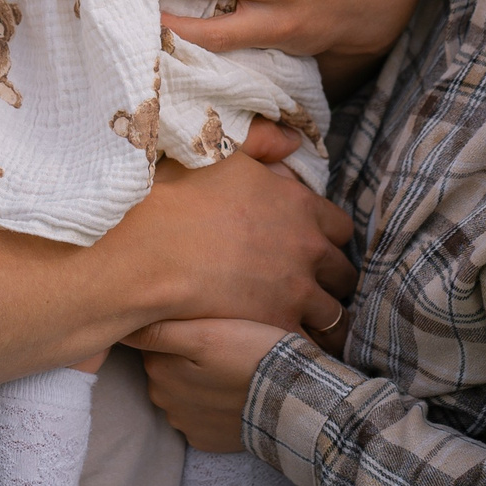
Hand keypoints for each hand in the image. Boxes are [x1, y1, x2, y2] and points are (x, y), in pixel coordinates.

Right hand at [108, 123, 353, 335]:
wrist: (144, 252)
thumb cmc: (173, 197)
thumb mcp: (219, 151)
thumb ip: (263, 141)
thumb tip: (292, 140)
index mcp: (299, 204)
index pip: (340, 227)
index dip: (324, 236)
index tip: (308, 245)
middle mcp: (308, 247)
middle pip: (342, 271)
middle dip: (329, 278)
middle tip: (307, 284)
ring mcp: (297, 290)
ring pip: (334, 312)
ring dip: (321, 315)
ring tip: (302, 321)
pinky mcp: (277, 326)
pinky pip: (311, 344)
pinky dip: (303, 344)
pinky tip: (287, 344)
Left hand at [124, 318, 292, 452]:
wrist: (291, 401)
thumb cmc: (250, 355)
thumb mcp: (206, 333)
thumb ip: (159, 331)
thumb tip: (121, 329)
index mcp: (158, 370)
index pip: (152, 340)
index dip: (175, 327)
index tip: (200, 321)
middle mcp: (163, 400)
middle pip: (163, 366)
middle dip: (182, 355)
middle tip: (218, 343)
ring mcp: (184, 423)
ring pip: (181, 391)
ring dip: (196, 380)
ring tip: (229, 367)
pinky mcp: (205, 439)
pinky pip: (198, 414)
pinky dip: (210, 403)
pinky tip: (231, 392)